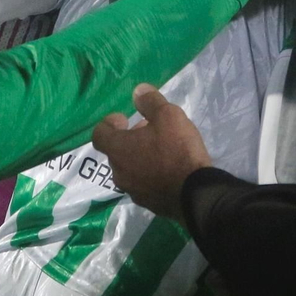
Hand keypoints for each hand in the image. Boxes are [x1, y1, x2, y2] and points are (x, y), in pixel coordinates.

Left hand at [91, 84, 211, 221]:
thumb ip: (150, 102)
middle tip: (148, 130)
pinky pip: (142, 184)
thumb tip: (137, 91)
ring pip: (129, 169)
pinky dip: (149, 174)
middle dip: (129, 139)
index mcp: (118, 149)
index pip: (99, 135)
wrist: (196, 195)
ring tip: (160, 149)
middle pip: (116, 152)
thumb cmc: (178, 151)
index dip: (109, 124)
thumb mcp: (168, 117)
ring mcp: (133, 191)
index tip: (124, 118)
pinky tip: (168, 170)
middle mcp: (119, 172)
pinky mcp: (148, 204)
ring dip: (138, 157)